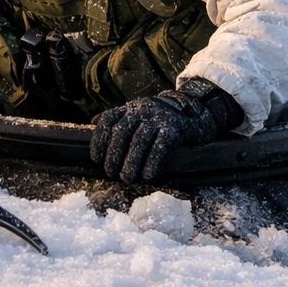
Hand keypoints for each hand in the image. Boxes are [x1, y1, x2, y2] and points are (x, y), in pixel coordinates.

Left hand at [90, 80, 240, 182]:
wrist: (193, 113)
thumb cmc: (159, 120)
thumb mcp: (138, 114)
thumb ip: (118, 118)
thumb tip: (94, 123)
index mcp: (130, 108)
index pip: (108, 121)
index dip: (99, 141)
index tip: (97, 160)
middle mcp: (142, 109)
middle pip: (121, 132)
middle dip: (114, 156)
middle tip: (113, 174)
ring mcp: (159, 117)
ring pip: (139, 141)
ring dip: (131, 163)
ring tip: (128, 179)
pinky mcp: (174, 128)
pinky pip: (160, 147)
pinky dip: (152, 164)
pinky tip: (149, 176)